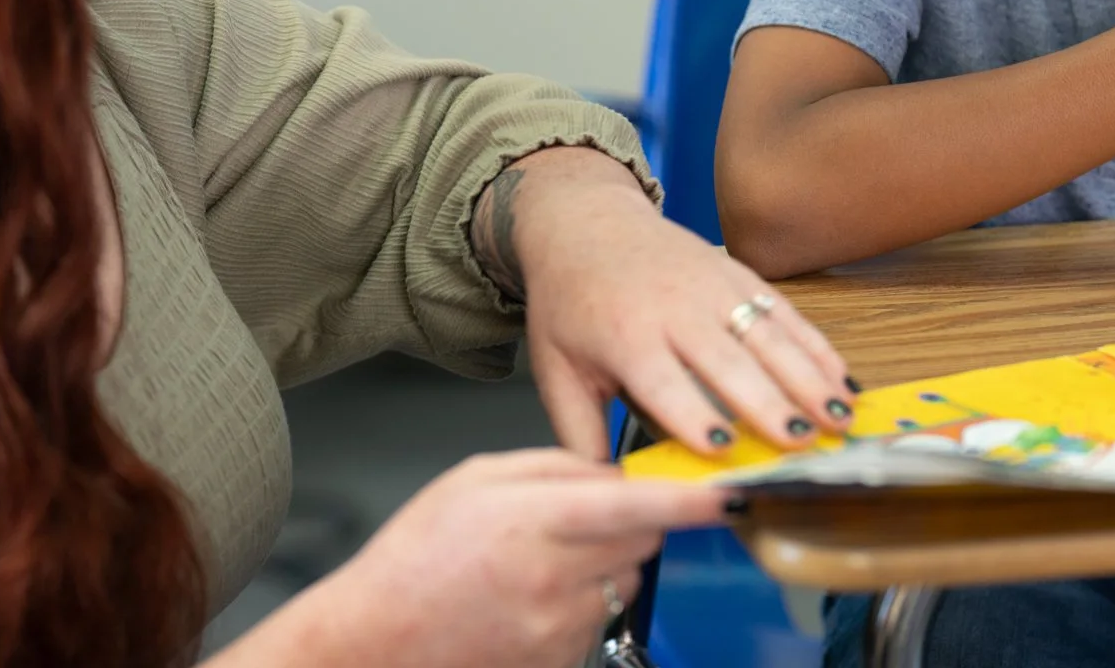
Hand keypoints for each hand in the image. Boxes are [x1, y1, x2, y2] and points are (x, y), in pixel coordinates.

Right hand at [246, 450, 725, 667]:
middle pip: (644, 536)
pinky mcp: (564, 658)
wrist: (378, 641)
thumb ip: (553, 466)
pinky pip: (603, 612)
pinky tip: (531, 594)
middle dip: (632, 515)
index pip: (635, 505)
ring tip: (538, 559)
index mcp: (533, 521)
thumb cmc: (416, 556)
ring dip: (606, 558)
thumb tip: (612, 471)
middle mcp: (555, 577)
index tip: (735, 490)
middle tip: (578, 512)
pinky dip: (584, 596)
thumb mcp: (474, 479)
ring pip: (626, 573)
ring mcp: (563, 626)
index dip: (693, 499)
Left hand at [478, 147, 857, 455]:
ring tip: (839, 419)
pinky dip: (817, 347)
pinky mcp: (738, 274)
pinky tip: (843, 381)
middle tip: (801, 446)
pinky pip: (784, 312)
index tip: (722, 450)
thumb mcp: (556, 369)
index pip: (664, 381)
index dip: (693, 415)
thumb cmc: (571, 304)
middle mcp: (675, 309)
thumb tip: (604, 495)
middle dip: (768, 404)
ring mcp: (712, 287)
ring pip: (768, 335)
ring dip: (808, 378)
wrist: (585, 222)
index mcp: (625, 337)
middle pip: (728, 361)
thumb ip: (579, 434)